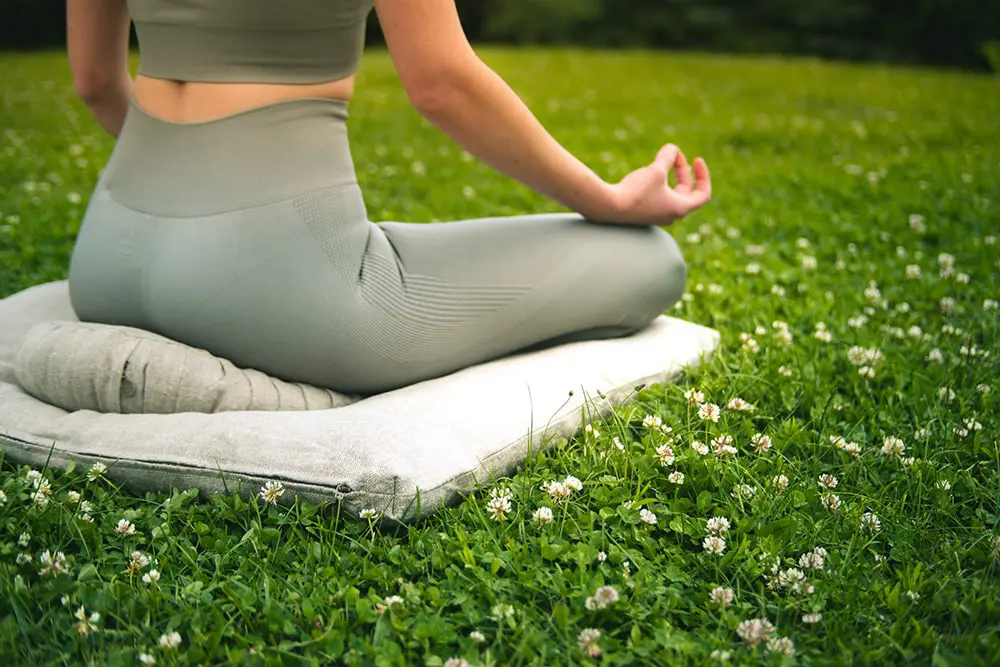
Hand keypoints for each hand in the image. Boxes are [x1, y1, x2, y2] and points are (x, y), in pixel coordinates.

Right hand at [594, 144, 711, 225]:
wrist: (608, 207)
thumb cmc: (635, 191)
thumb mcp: (655, 170)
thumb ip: (667, 158)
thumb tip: (673, 148)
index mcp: (679, 208)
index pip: (703, 194)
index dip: (703, 176)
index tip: (696, 160)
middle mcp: (670, 215)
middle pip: (685, 191)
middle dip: (681, 170)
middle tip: (673, 154)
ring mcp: (656, 216)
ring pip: (670, 194)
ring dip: (669, 175)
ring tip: (660, 161)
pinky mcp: (643, 214)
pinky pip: (657, 197)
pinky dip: (658, 183)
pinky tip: (647, 173)